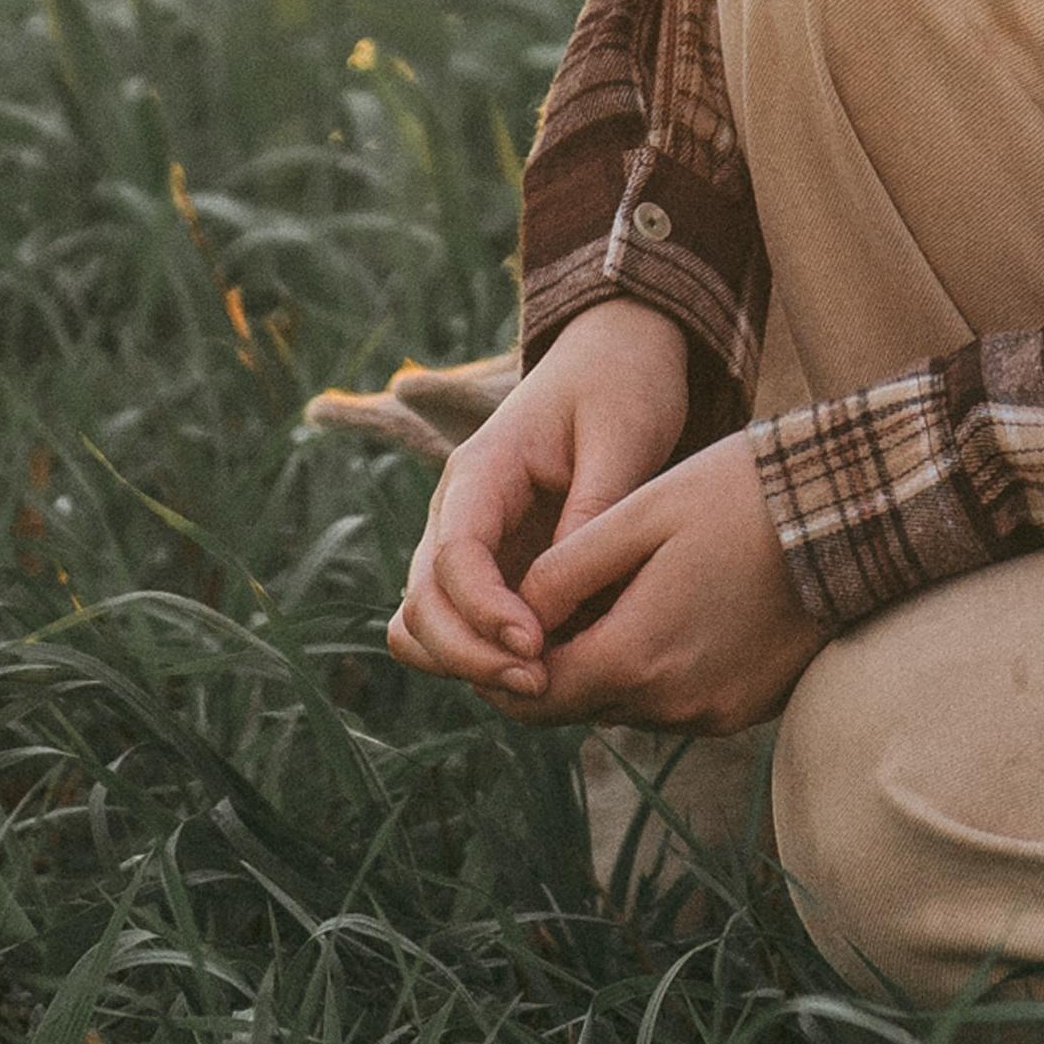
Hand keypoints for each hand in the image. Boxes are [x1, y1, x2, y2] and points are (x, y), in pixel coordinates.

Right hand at [386, 298, 687, 701]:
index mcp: (480, 469)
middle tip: (541, 685)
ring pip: (425, 625)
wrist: (618, 357)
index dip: (483, 614)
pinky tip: (551, 668)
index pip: (452, 556)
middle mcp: (458, 510)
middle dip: (468, 656)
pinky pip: (464, 627)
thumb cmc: (623, 385)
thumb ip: (591, 511)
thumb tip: (560, 594)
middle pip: (421, 605)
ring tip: (543, 685)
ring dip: (467, 665)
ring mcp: (470, 543)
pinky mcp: (495, 567)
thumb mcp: (622, 436)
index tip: (537, 645)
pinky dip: (488, 657)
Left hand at [509, 432, 827, 732]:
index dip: (499, 666)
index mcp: (636, 656)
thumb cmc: (741, 496)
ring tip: (610, 600)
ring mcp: (713, 712)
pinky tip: (669, 612)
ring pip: (623, 705)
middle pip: (576, 706)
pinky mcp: (745, 709)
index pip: (534, 693)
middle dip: (549, 666)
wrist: (851, 514)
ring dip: (604, 666)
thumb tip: (514, 611)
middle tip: (543, 611)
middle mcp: (672, 704)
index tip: (494, 625)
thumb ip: (567, 568)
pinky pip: (672, 703)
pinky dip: (653, 670)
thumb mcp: (641, 514)